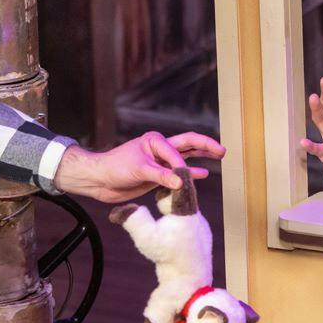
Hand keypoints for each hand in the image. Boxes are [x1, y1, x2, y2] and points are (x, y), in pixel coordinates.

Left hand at [55, 131, 223, 203]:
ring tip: (219, 156)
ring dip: (201, 158)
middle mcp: (160, 149)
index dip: (183, 165)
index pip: (178, 151)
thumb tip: (182, 181)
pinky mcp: (158, 175)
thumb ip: (161, 175)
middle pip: (188, 145)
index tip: (182, 179)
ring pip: (185, 158)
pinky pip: (178, 174)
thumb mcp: (138, 169)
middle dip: (205, 146)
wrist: (99, 180)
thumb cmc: (114, 168)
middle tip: (222, 151)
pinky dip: (190, 174)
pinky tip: (202, 174)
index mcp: (155, 140)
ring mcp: (160, 162)